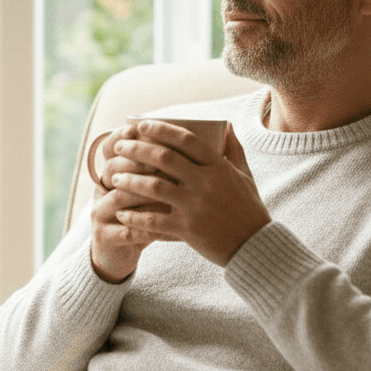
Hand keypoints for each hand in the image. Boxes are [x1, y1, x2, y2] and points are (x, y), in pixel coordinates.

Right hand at [89, 125, 165, 282]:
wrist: (125, 249)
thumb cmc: (149, 214)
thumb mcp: (156, 189)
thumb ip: (169, 166)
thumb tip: (195, 139)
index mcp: (114, 172)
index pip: (112, 146)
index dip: (124, 136)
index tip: (142, 129)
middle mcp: (103, 188)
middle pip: (114, 168)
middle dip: (140, 163)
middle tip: (164, 161)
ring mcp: (100, 212)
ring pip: (120, 197)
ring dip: (145, 194)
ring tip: (169, 193)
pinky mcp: (104, 236)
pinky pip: (127, 231)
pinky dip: (148, 228)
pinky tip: (167, 227)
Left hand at [109, 121, 269, 265]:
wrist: (255, 246)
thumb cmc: (248, 208)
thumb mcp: (245, 175)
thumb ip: (234, 149)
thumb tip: (226, 124)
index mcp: (218, 167)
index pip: (185, 139)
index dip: (160, 129)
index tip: (141, 125)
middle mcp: (206, 183)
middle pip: (163, 158)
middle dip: (136, 149)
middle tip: (119, 147)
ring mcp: (196, 206)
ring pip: (153, 187)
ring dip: (129, 180)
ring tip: (114, 177)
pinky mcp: (187, 230)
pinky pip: (153, 220)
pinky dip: (134, 216)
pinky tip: (121, 213)